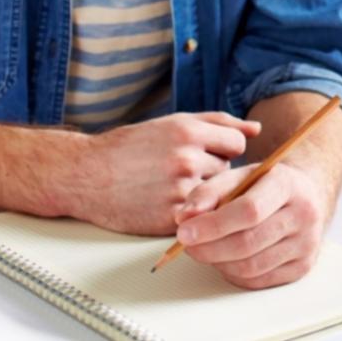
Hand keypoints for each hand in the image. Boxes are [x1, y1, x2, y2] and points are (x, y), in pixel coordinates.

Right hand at [67, 113, 260, 234]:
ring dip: (202, 191)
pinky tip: (163, 201)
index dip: (225, 148)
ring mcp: (179, 191)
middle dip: (210, 169)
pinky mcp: (171, 217)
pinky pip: (199, 215)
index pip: (238, 143)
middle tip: (178, 169)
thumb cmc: (130, 147)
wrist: (85, 175)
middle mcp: (187, 160)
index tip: (208, 151)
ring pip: (215, 193)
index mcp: (189, 132)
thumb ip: (218, 122)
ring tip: (169, 184)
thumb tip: (256, 129)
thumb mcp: (172, 123)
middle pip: (227, 169)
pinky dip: (188, 211)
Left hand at [173, 162, 328, 288]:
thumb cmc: (265, 185)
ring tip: (205, 250)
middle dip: (210, 248)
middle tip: (186, 245)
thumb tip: (184, 218)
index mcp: (287, 184)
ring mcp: (307, 243)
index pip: (249, 211)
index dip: (213, 225)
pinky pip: (259, 280)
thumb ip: (208, 193)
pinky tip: (225, 260)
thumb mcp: (238, 176)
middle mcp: (304, 214)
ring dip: (219, 262)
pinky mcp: (303, 266)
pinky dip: (234, 274)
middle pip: (249, 242)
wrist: (305, 194)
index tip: (184, 232)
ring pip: (252, 266)